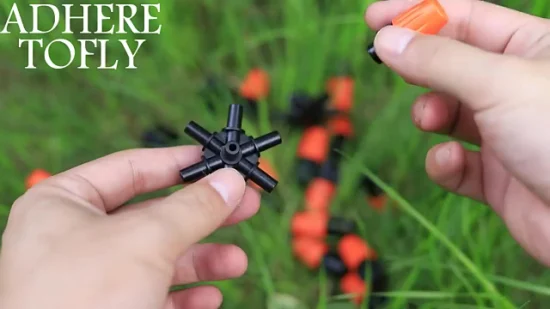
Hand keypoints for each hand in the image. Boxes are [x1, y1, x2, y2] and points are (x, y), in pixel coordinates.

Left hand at [0, 146, 260, 308]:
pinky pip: (154, 293)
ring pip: (159, 257)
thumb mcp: (146, 240)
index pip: (130, 168)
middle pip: (153, 214)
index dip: (178, 163)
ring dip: (202, 260)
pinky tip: (209, 297)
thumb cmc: (80, 301)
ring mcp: (91, 277)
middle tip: (244, 203)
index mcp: (63, 204)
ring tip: (236, 262)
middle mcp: (74, 238)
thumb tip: (230, 180)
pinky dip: (186, 295)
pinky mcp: (108, 308)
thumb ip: (193, 207)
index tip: (216, 161)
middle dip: (203, 214)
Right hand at [366, 0, 549, 264]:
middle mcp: (518, 88)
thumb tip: (387, 39)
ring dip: (430, 113)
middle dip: (419, 66)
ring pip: (449, 113)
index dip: (419, 14)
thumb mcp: (498, 84)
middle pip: (452, 64)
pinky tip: (451, 163)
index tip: (376, 18)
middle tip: (386, 61)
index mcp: (533, 49)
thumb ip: (438, 61)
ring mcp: (507, 132)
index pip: (466, 18)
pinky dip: (445, 162)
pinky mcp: (498, 176)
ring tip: (428, 118)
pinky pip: (458, 162)